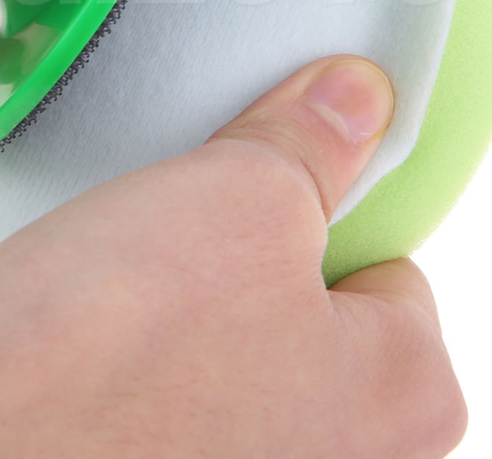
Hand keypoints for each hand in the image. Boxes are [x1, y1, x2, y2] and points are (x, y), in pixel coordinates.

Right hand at [0, 56, 466, 458]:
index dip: (320, 208)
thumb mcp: (238, 197)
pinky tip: (88, 332)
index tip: (256, 181)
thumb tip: (359, 96)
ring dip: (185, 303)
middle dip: (251, 258)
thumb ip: (312, 144)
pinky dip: (137, 355)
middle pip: (309, 312)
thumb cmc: (109, 355)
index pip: (392, 266)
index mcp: (403, 395)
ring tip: (124, 272)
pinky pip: (166, 394)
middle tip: (180, 219)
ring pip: (230, 349)